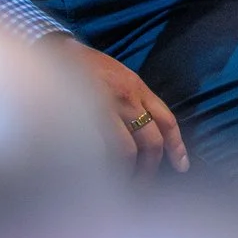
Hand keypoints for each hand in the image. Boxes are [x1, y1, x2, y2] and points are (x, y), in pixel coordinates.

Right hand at [56, 40, 188, 174]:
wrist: (55, 51)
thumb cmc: (87, 66)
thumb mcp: (121, 77)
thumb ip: (135, 101)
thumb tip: (144, 132)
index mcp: (138, 88)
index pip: (167, 121)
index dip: (177, 146)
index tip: (183, 167)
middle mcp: (127, 98)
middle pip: (151, 142)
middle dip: (150, 168)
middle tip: (142, 185)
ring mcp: (105, 108)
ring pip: (126, 150)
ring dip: (127, 173)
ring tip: (121, 187)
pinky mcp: (83, 117)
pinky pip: (98, 149)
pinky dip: (102, 166)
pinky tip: (99, 176)